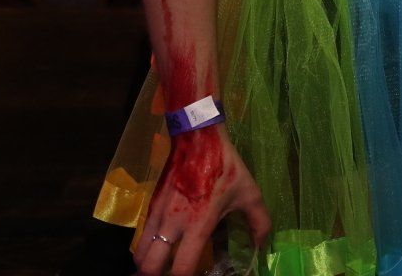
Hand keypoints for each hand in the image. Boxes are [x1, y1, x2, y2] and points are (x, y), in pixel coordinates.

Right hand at [135, 128, 270, 275]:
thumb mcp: (249, 193)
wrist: (198, 138)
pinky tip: (158, 249)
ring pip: (140, 253)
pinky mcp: (151, 204)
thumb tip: (261, 246)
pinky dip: (145, 248)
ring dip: (147, 265)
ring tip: (161, 268)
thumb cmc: (226, 167)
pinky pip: (142, 235)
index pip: (181, 267)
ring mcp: (158, 214)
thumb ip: (259, 221)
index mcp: (199, 224)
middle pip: (149, 267)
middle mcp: (173, 223)